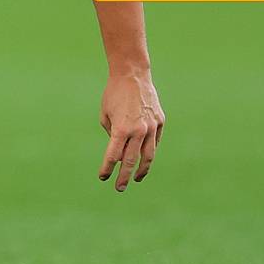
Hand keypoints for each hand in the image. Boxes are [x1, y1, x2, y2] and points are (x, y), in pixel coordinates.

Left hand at [96, 69, 163, 191]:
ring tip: (135, 178)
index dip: (107, 168)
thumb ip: (111, 134)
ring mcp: (151, 127)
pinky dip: (149, 151)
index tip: (103, 177)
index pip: (113, 156)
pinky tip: (144, 159)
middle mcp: (138, 131)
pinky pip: (154, 142)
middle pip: (131, 161)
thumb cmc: (113, 94)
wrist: (133, 76)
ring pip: (148, 156)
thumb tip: (119, 149)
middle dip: (124, 176)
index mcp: (121, 129)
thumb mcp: (105, 114)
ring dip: (141, 169)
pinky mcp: (160, 123)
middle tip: (119, 188)